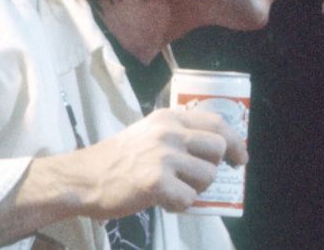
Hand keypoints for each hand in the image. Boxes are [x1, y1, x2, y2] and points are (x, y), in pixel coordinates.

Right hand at [70, 108, 247, 218]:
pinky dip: (179, 205)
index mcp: (168, 117)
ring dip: (195, 189)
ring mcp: (163, 156)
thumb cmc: (117, 159)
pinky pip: (188, 199)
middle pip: (218, 148)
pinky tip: (162, 201)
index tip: (240, 159)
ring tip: (174, 189)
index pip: (216, 122)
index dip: (235, 142)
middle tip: (198, 180)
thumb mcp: (149, 133)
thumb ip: (178, 135)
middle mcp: (169, 132)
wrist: (83, 178)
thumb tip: (216, 150)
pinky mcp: (156, 182)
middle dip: (213, 168)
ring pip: (208, 176)